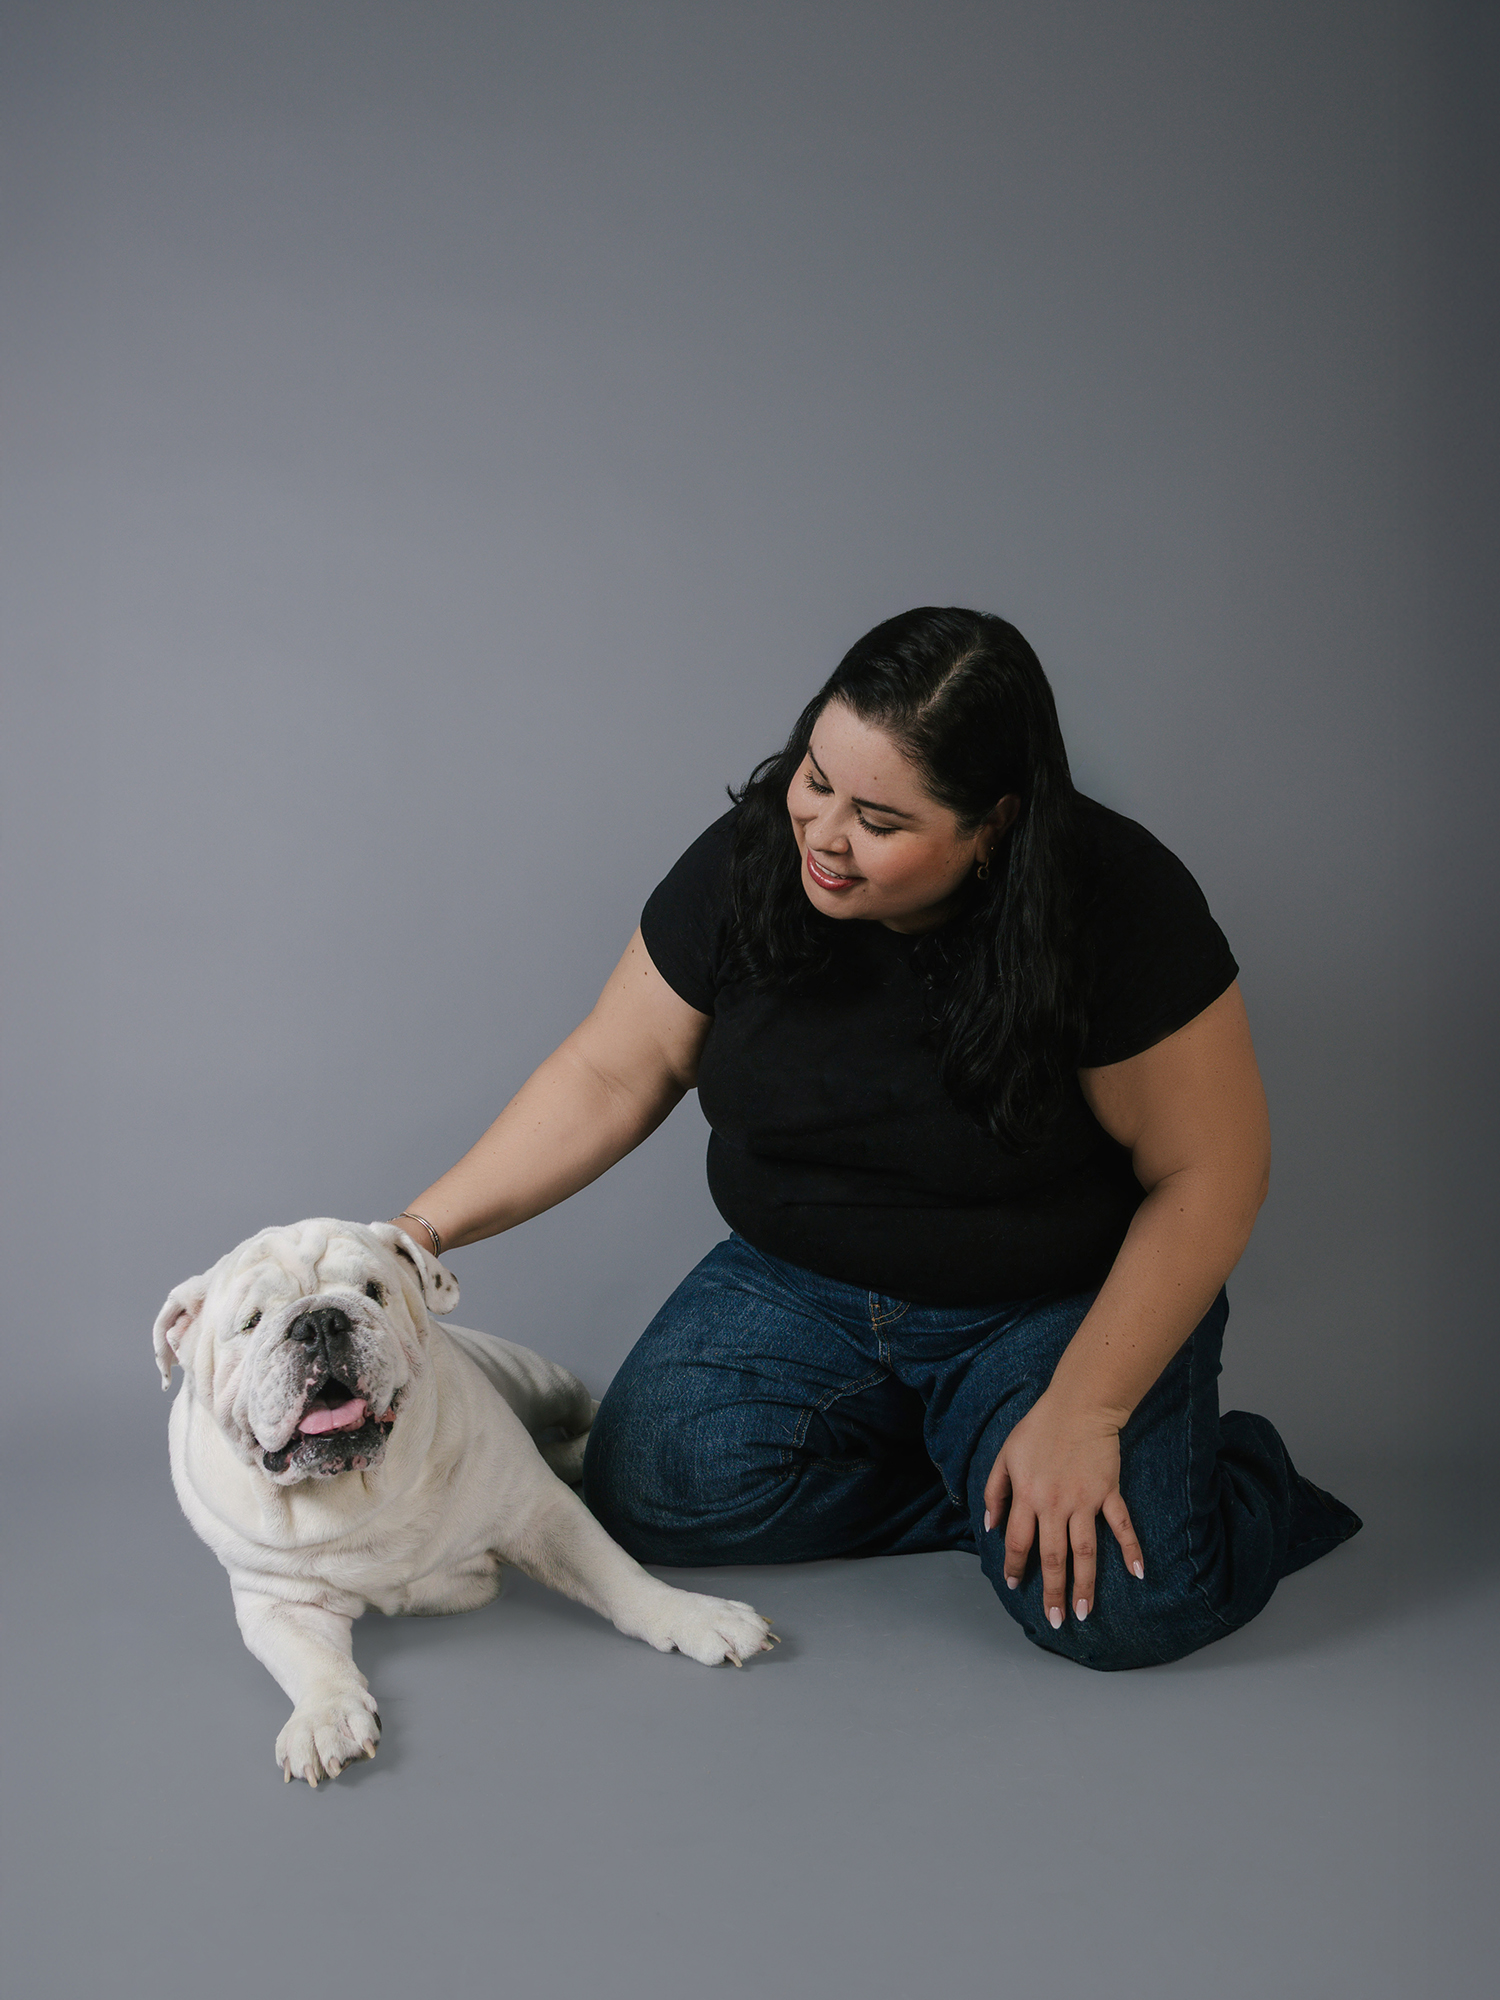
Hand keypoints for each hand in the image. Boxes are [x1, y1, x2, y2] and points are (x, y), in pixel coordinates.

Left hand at [982, 1389, 1144, 1628]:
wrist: (1078, 1406)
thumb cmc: (1038, 1429)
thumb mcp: (1005, 1455)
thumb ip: (994, 1491)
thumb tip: (990, 1527)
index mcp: (1027, 1495)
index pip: (1017, 1541)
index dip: (1014, 1565)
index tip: (1014, 1583)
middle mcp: (1054, 1504)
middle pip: (1052, 1556)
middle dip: (1052, 1591)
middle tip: (1055, 1620)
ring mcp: (1084, 1500)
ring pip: (1084, 1551)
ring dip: (1085, 1584)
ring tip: (1085, 1613)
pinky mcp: (1108, 1492)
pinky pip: (1121, 1525)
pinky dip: (1131, 1549)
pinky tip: (1138, 1573)